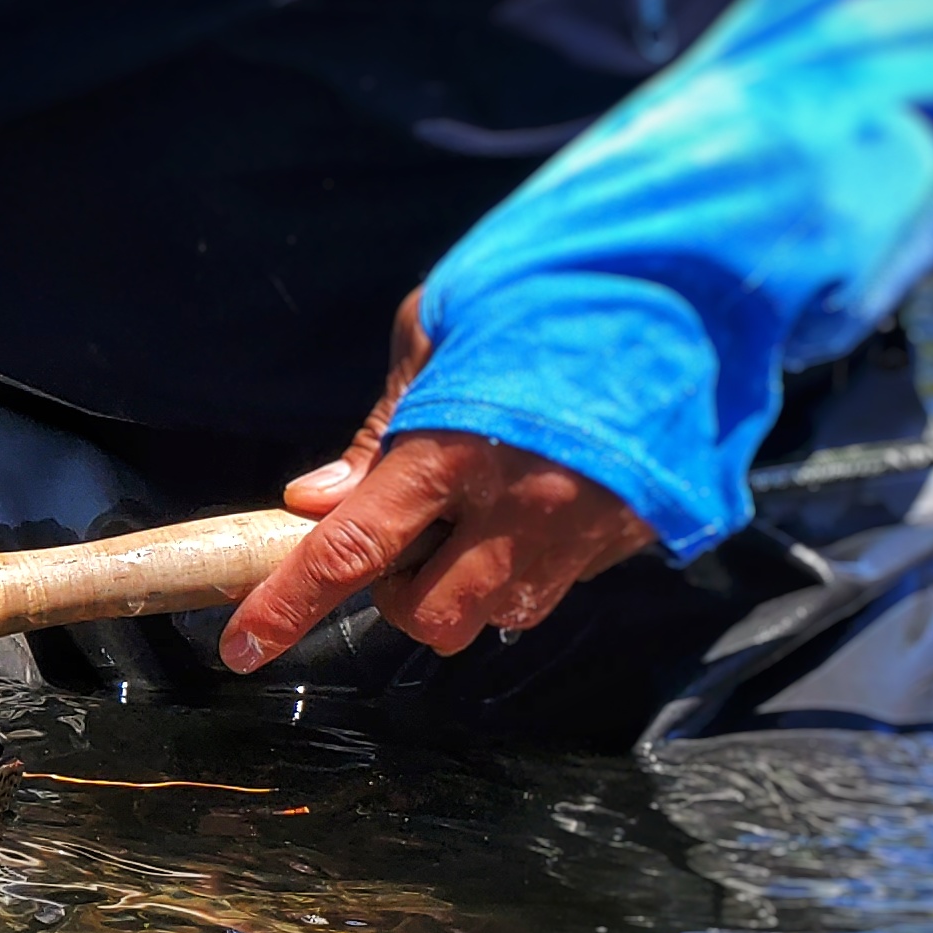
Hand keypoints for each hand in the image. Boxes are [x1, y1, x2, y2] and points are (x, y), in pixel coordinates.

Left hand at [220, 287, 655, 668]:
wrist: (691, 284)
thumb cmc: (548, 291)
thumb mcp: (441, 330)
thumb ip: (382, 424)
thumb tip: (319, 497)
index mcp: (454, 450)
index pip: (350, 552)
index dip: (287, 607)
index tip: (241, 648)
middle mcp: (520, 509)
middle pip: (429, 618)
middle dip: (402, 596)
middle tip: (409, 535)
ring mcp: (584, 532)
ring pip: (498, 617)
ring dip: (469, 588)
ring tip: (482, 514)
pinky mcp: (636, 538)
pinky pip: (560, 585)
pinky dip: (531, 564)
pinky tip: (543, 500)